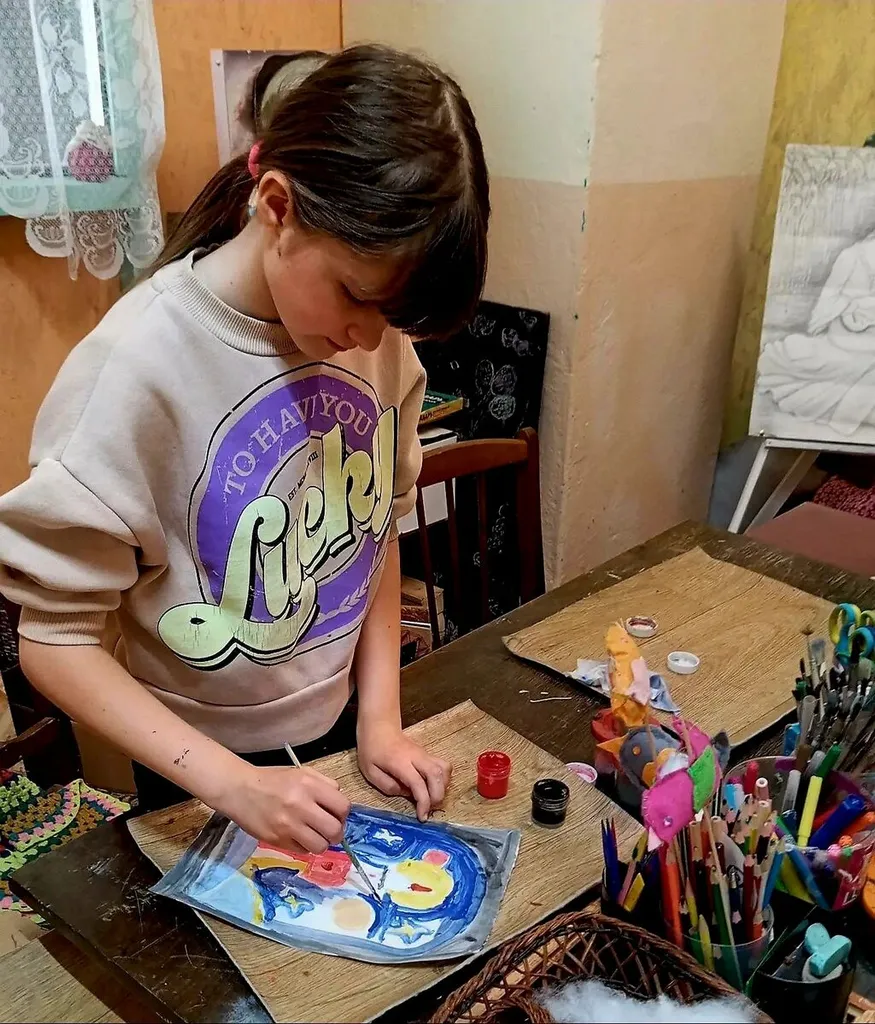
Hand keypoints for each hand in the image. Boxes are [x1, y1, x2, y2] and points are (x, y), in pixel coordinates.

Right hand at [218, 762, 349, 853]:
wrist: (240, 790)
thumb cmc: (272, 780)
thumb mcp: (301, 773)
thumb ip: (324, 785)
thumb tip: (339, 804)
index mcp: (309, 785)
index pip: (343, 807)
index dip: (343, 814)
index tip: (337, 815)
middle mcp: (301, 805)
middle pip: (335, 830)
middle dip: (337, 833)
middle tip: (329, 830)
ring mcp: (288, 825)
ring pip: (320, 846)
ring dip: (321, 843)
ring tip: (314, 836)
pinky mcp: (277, 840)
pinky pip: (302, 851)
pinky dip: (304, 847)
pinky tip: (298, 836)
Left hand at [357, 718, 451, 820]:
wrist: (379, 726)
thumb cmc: (371, 749)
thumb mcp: (370, 771)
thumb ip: (387, 786)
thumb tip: (406, 794)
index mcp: (400, 762)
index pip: (418, 783)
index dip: (424, 802)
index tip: (422, 817)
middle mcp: (417, 757)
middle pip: (437, 775)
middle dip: (438, 797)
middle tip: (430, 809)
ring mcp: (424, 754)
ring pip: (444, 769)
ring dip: (443, 787)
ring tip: (433, 799)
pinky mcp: (427, 754)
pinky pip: (443, 766)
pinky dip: (443, 779)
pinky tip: (434, 787)